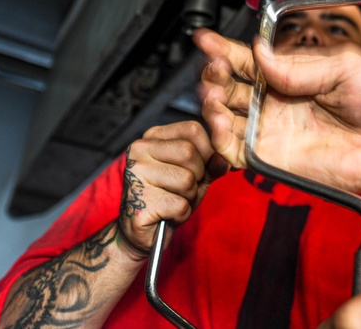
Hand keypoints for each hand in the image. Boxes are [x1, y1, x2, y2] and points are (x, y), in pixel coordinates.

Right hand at [116, 120, 227, 258]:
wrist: (144, 231)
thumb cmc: (170, 197)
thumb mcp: (196, 175)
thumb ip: (211, 163)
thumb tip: (224, 159)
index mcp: (153, 136)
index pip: (193, 129)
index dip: (207, 151)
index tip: (200, 168)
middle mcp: (139, 149)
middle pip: (189, 153)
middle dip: (198, 176)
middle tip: (184, 189)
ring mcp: (136, 174)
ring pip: (186, 180)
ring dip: (190, 196)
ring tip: (175, 200)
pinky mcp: (140, 201)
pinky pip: (180, 205)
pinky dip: (181, 214)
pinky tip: (167, 214)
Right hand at [193, 28, 360, 212]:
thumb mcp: (347, 66)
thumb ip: (300, 64)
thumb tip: (263, 54)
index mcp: (295, 73)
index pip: (250, 58)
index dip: (224, 48)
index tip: (206, 40)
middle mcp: (279, 101)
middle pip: (230, 84)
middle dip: (214, 73)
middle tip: (215, 67)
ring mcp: (273, 130)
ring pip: (225, 115)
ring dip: (212, 103)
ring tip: (215, 94)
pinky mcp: (271, 158)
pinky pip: (234, 149)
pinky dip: (219, 137)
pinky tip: (222, 123)